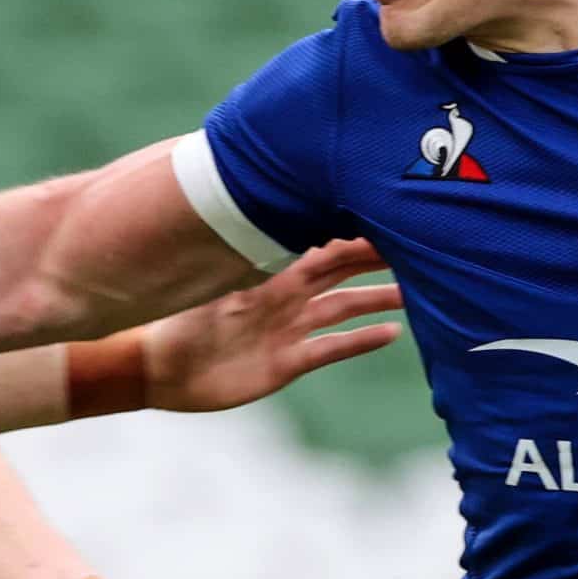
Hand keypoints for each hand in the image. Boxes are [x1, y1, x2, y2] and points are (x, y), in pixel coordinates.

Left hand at [140, 239, 403, 411]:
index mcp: (267, 271)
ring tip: (416, 291)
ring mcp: (288, 327)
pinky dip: (360, 340)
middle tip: (417, 244)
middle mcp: (284, 295)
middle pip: (340, 270)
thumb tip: (249, 209)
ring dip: (377, 298)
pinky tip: (392, 332)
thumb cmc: (175, 319)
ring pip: (343, 307)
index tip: (385, 214)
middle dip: (375, 256)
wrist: (160, 368)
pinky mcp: (287, 361)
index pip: (320, 243)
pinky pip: (331, 347)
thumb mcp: (210, 284)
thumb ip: (237, 254)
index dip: (351, 230)